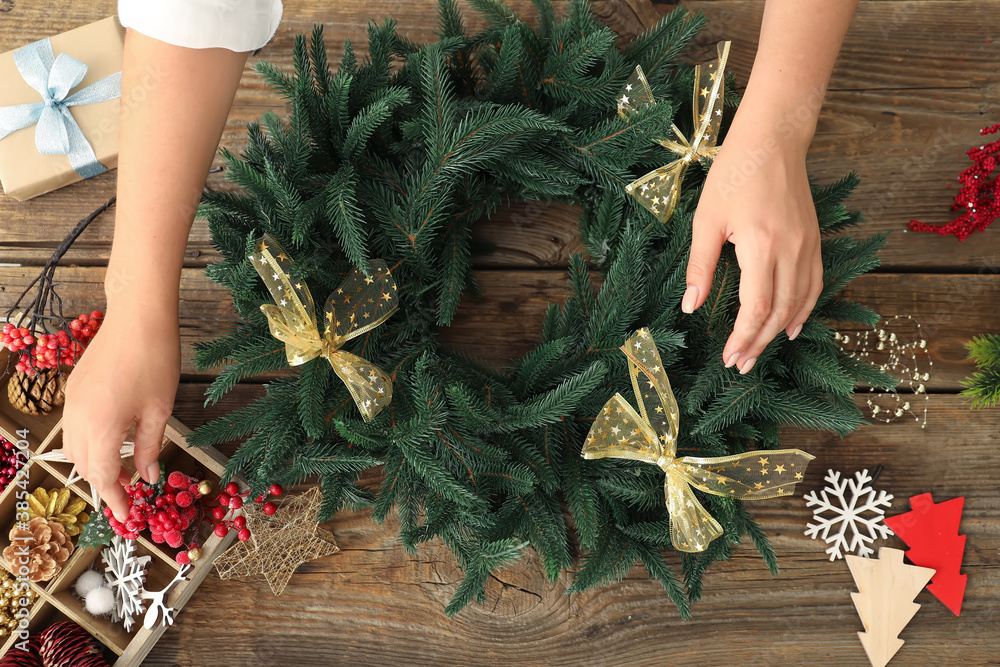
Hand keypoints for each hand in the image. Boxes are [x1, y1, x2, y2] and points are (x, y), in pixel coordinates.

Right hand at [63, 307, 179, 520]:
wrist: (136, 316)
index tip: (127, 518)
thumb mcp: (160, 409)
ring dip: (98, 463)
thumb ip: (150, 447)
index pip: (103, 477)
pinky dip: (91, 443)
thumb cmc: (155, 360)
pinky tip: (116, 439)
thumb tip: (147, 477)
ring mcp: (71, 403)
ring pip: (76, 448)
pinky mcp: (73, 390)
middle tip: (133, 491)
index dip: (116, 500)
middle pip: (85, 466)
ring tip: (128, 467)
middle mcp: (78, 419)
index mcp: (101, 428)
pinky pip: (75, 428)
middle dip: (107, 484)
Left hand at [682, 122, 821, 373]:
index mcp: (761, 246)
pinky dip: (804, 309)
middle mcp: (790, 250)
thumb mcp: (706, 220)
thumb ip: (700, 265)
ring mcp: (807, 246)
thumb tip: (691, 307)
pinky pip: (814, 284)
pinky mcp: (814, 240)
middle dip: (758, 343)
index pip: (756, 307)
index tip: (729, 357)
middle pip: (779, 313)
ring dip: (778, 332)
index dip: (743, 337)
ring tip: (759, 352)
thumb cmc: (734, 175)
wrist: (773, 141)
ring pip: (799, 302)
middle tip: (740, 365)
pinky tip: (791, 327)